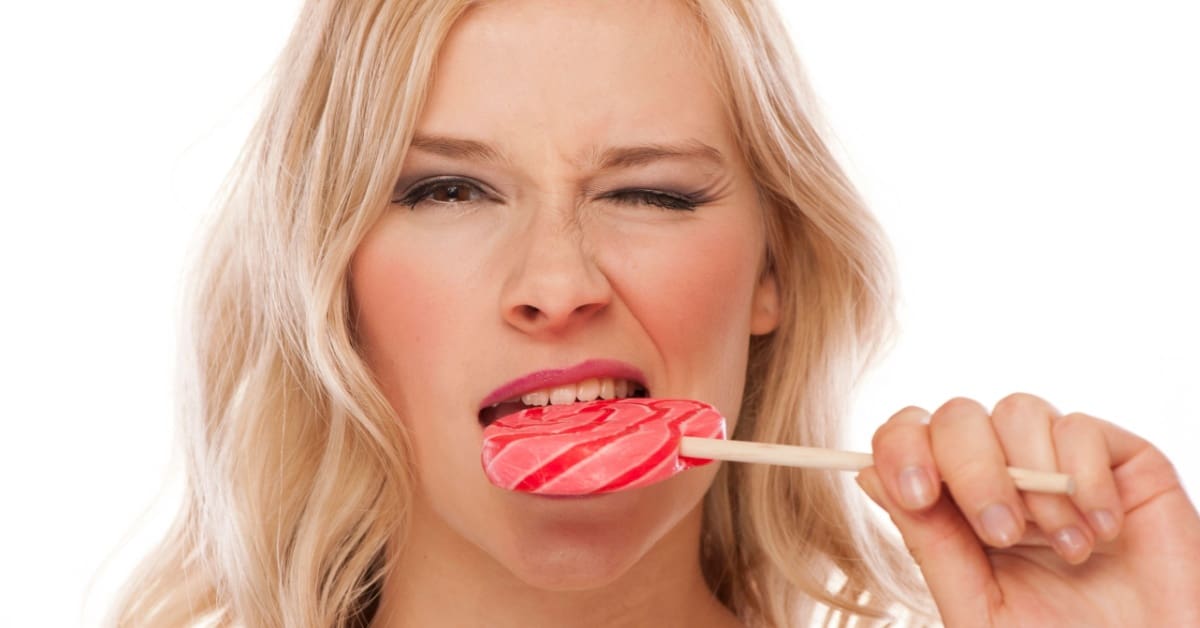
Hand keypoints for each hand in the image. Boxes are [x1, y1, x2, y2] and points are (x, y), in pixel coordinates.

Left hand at [859, 393, 1199, 626]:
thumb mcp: (979, 607)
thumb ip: (930, 544)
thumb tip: (868, 475)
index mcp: (955, 506)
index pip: (909, 440)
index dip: (900, 450)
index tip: (915, 492)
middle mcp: (1002, 475)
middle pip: (956, 416)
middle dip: (971, 470)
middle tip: (1001, 534)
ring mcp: (1058, 463)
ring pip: (1017, 410)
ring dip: (1036, 482)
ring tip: (1067, 550)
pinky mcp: (1119, 460)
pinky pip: (1081, 427)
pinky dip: (1086, 478)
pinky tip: (1103, 531)